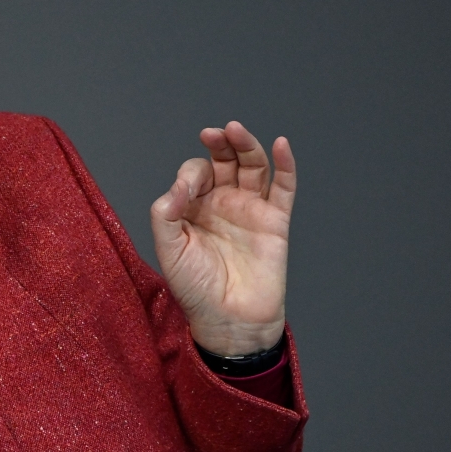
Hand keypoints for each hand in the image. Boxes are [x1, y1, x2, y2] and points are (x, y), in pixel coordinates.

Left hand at [150, 121, 295, 355]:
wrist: (228, 321)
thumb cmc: (195, 289)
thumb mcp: (168, 250)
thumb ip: (165, 214)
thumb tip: (177, 185)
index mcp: (194, 206)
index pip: (195, 173)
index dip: (191, 174)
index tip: (186, 192)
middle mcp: (223, 202)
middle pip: (225, 160)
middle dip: (219, 143)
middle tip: (213, 133)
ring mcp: (250, 209)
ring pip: (253, 166)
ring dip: (246, 145)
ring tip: (236, 130)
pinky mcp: (275, 221)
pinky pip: (284, 188)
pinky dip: (285, 165)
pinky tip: (281, 145)